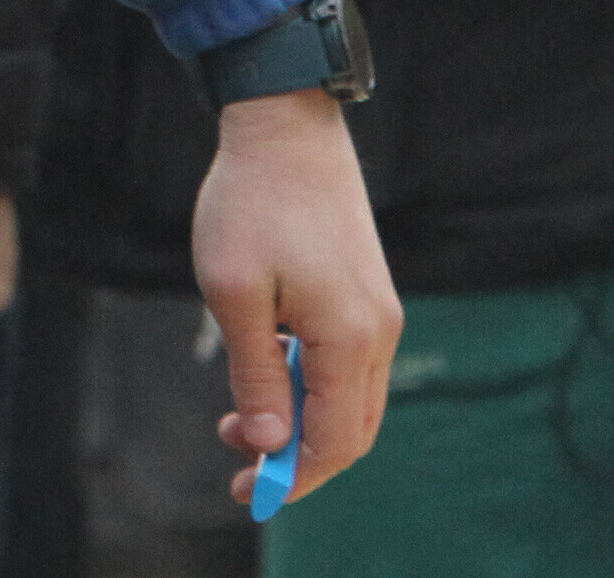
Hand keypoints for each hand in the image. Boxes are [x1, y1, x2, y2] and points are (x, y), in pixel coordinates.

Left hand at [188, 86, 399, 507]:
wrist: (285, 125)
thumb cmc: (250, 202)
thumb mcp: (234, 294)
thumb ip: (255, 375)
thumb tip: (269, 444)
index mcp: (349, 337)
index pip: (332, 442)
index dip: (290, 478)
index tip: (242, 489)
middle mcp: (378, 331)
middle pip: (351, 432)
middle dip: (299, 459)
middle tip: (238, 462)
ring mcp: (380, 312)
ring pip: (353, 402)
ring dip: (303, 422)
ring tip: (238, 416)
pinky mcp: (369, 294)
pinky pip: (350, 367)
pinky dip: (313, 388)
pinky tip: (266, 372)